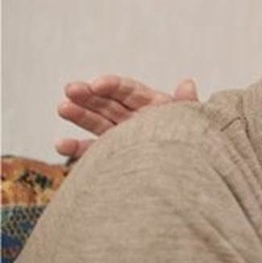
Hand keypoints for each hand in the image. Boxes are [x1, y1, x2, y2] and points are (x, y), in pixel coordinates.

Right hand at [55, 75, 198, 158]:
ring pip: (97, 122)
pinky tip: (60, 145)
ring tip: (62, 108)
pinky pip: (94, 151)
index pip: (130, 90)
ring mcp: (123, 136)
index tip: (97, 85)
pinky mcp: (115, 156)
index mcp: (154, 105)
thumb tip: (188, 83)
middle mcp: (135, 118)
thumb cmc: (199, 145)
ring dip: (79, 114)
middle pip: (109, 103)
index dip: (113, 85)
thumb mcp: (194, 123)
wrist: (197, 178)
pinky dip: (77, 148)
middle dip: (89, 95)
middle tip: (70, 89)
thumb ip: (187, 105)